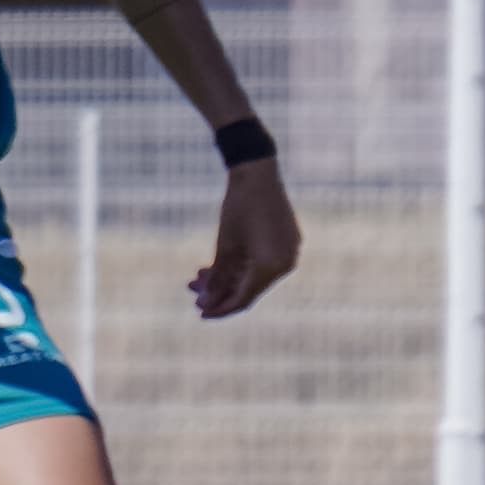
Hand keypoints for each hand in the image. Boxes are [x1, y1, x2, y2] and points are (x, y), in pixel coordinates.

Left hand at [190, 159, 300, 320]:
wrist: (257, 171)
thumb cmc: (238, 206)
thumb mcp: (224, 246)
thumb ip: (218, 278)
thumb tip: (207, 303)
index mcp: (271, 266)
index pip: (243, 298)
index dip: (220, 308)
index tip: (200, 313)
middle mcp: (285, 263)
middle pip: (249, 288)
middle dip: (221, 292)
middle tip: (195, 292)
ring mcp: (289, 252)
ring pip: (255, 276)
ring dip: (229, 278)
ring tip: (201, 275)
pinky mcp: (287, 242)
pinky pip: (264, 263)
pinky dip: (243, 266)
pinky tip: (219, 265)